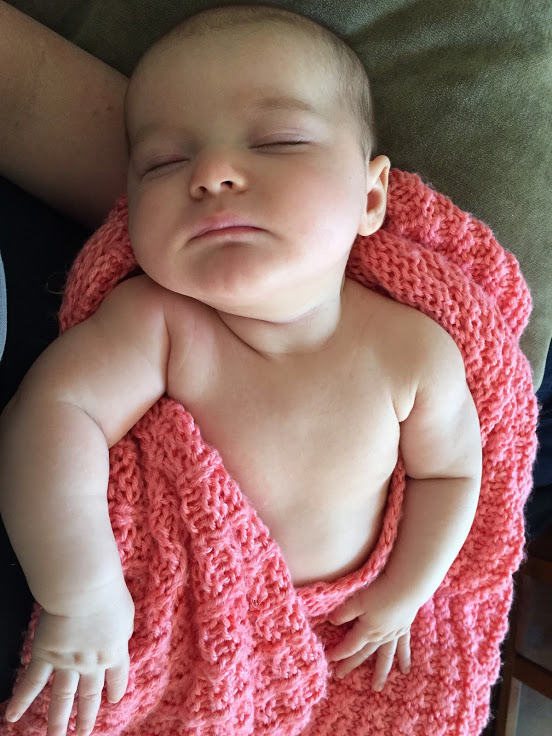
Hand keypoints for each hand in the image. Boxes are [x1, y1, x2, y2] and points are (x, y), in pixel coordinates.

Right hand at [4, 582, 133, 735]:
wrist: (86, 590)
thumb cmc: (109, 595)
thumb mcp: (126, 615)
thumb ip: (121, 631)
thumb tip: (119, 637)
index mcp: (114, 652)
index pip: (116, 678)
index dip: (115, 689)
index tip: (112, 700)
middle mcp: (91, 664)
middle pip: (90, 695)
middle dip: (87, 716)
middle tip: (84, 734)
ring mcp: (67, 662)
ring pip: (61, 698)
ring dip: (58, 721)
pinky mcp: (46, 655)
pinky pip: (32, 682)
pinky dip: (21, 700)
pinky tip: (12, 717)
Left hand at [325, 575, 418, 689]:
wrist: (408, 588)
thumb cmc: (381, 592)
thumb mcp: (358, 601)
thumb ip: (344, 612)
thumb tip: (331, 622)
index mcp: (367, 631)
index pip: (349, 646)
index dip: (338, 653)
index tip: (329, 659)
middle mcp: (379, 637)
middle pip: (363, 653)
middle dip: (351, 664)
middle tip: (340, 676)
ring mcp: (393, 634)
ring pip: (385, 657)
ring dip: (380, 672)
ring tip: (377, 687)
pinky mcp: (404, 628)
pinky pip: (404, 647)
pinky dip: (404, 658)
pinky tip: (406, 669)